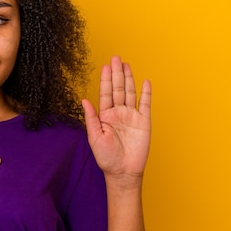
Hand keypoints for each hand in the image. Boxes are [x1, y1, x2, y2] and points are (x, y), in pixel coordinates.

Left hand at [82, 56, 150, 182]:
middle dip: (117, 73)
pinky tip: (145, 81)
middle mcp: (118, 113)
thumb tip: (84, 100)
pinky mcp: (144, 122)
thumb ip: (91, 118)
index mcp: (105, 116)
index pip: (105, 93)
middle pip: (118, 89)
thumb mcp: (94, 137)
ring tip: (126, 65)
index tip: (105, 66)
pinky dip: (146, 93)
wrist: (123, 172)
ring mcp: (131, 116)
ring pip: (130, 93)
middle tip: (116, 58)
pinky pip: (145, 104)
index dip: (106, 80)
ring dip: (129, 79)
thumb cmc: (106, 158)